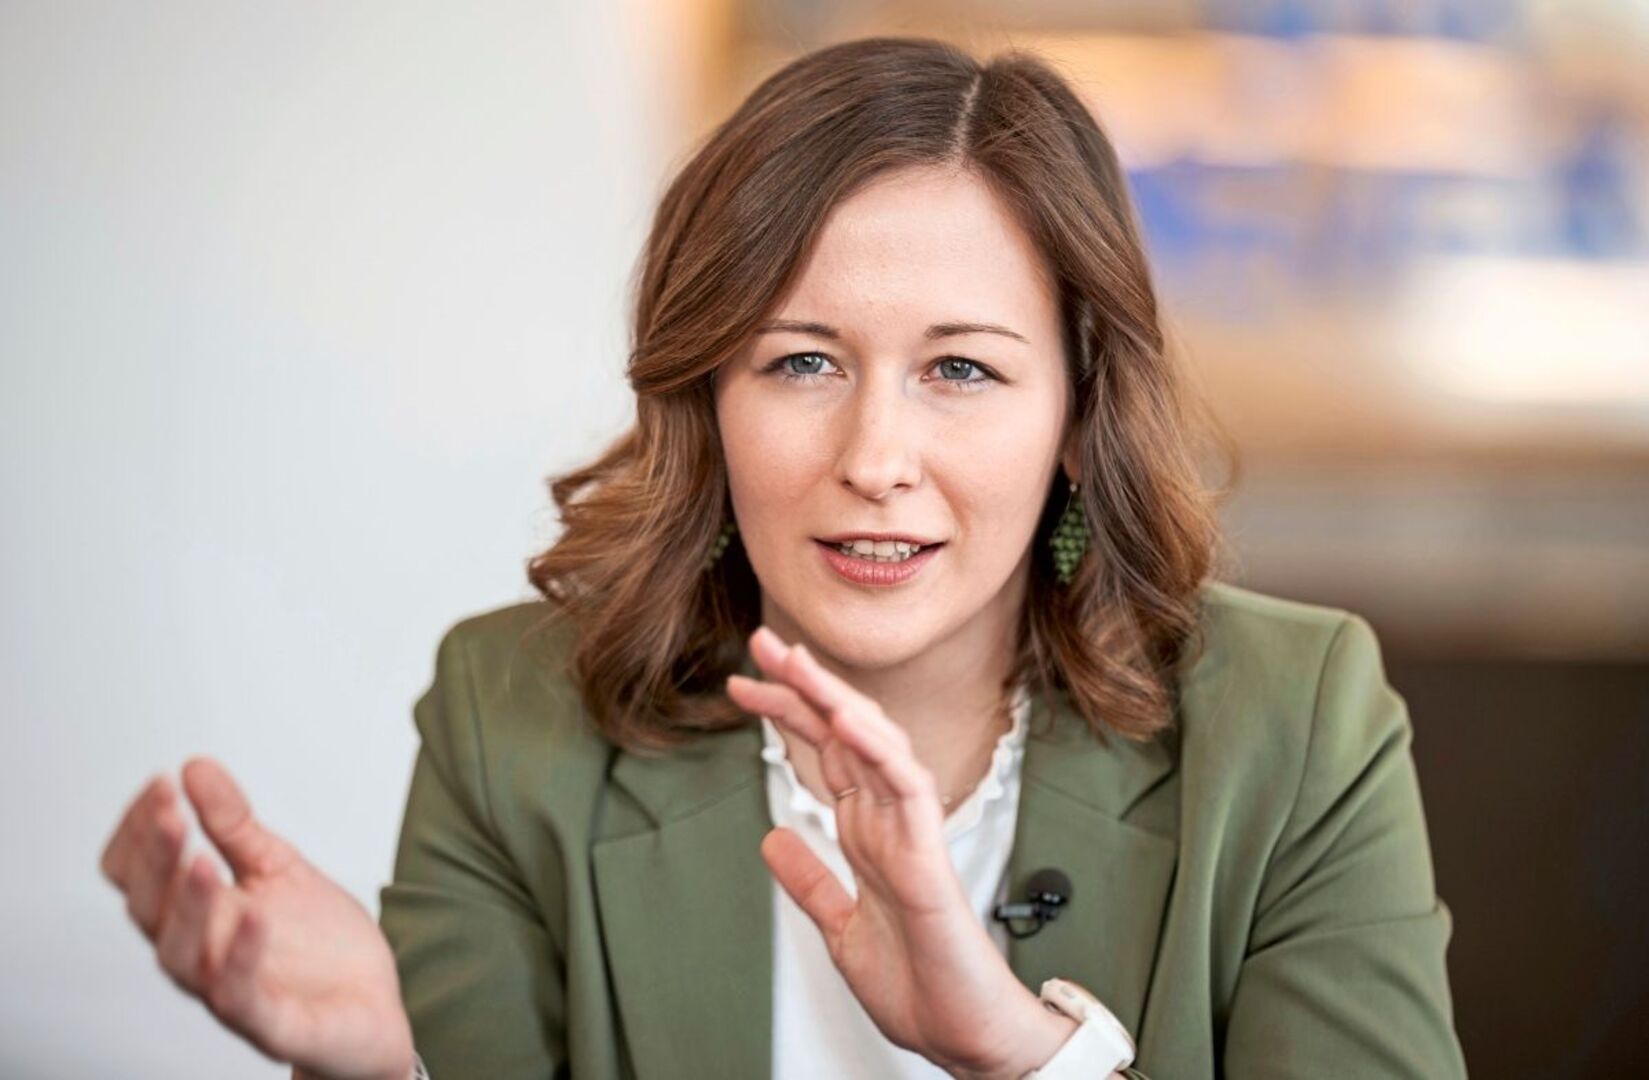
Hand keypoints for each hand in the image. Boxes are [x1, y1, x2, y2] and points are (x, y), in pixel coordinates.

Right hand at [99, 757, 414, 1079]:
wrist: (371, 1006)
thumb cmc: (316, 945)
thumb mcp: (278, 867)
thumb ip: (234, 825)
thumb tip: (195, 768)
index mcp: (195, 914)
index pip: (136, 875)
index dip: (139, 832)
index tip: (160, 783)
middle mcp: (200, 954)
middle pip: (150, 911)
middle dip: (156, 860)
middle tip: (169, 813)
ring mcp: (229, 992)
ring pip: (181, 956)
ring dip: (188, 906)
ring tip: (200, 859)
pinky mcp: (269, 1024)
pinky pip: (240, 996)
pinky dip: (241, 957)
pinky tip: (255, 916)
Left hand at [727, 627, 1077, 1078]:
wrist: (961, 1039)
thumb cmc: (919, 988)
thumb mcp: (841, 930)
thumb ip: (811, 882)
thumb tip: (772, 838)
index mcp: (867, 834)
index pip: (824, 754)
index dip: (787, 713)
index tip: (743, 684)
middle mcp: (888, 823)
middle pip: (844, 735)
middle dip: (804, 686)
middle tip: (762, 641)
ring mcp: (910, 835)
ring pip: (876, 747)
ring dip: (836, 700)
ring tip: (796, 661)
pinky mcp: (929, 859)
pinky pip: (909, 790)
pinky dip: (881, 752)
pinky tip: (850, 723)